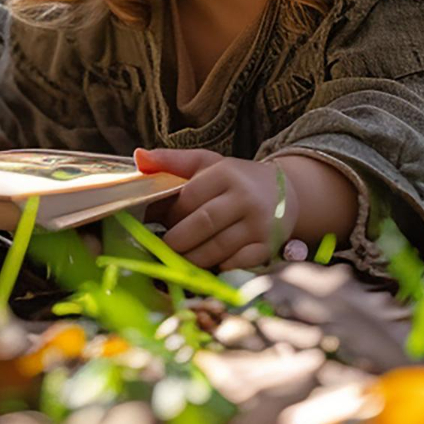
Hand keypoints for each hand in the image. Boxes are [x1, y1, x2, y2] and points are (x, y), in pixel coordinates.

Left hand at [133, 148, 356, 270]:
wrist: (285, 192)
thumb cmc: (235, 179)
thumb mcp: (205, 163)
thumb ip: (170, 160)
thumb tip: (138, 156)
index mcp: (226, 174)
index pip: (189, 198)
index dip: (168, 214)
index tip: (153, 222)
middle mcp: (246, 199)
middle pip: (203, 224)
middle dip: (176, 241)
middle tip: (161, 248)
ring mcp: (260, 225)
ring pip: (218, 248)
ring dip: (192, 258)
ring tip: (176, 260)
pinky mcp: (268, 247)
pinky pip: (237, 264)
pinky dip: (218, 267)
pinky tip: (206, 266)